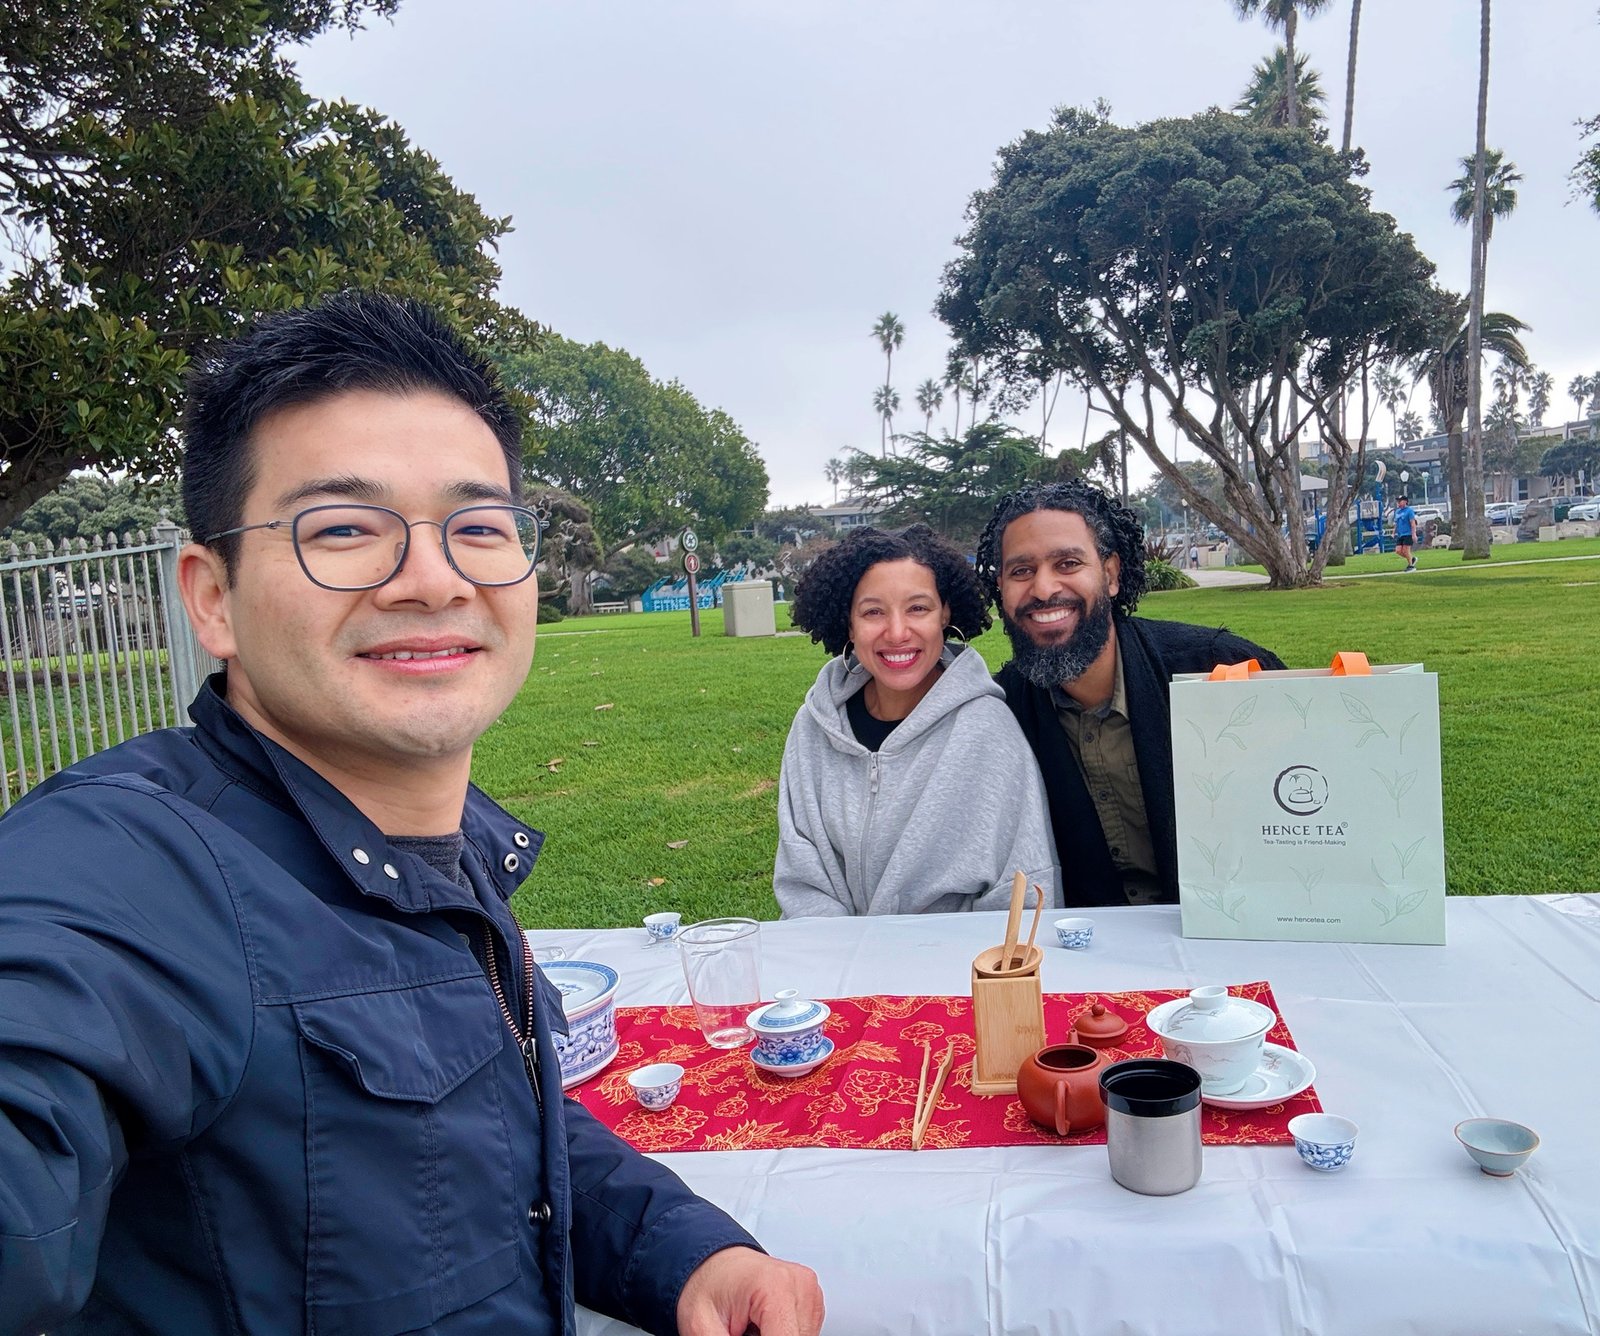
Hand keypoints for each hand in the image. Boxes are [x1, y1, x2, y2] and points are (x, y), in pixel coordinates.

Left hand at [675, 1245, 823, 1335]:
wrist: (714, 1265)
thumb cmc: (708, 1286)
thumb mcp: (702, 1328)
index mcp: (775, 1286)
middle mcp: (799, 1285)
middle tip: (744, 1331)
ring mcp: (810, 1291)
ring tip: (752, 1329)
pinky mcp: (813, 1301)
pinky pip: (804, 1334)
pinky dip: (783, 1335)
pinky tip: (764, 1328)